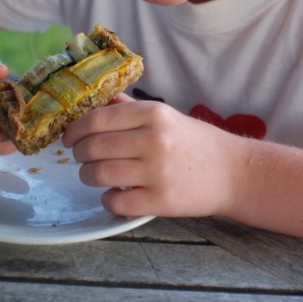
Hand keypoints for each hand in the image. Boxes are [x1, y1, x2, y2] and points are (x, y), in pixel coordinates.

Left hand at [63, 94, 242, 217]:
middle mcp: (154, 139)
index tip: (69, 138)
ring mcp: (157, 172)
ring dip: (88, 177)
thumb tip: (95, 100)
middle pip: (92, 147)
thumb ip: (129, 109)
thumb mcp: (166, 116)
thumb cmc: (195, 143)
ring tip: (95, 176)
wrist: (233, 173)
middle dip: (79, 154)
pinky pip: (114, 201)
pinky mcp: (160, 201)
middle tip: (81, 157)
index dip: (75, 130)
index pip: (97, 119)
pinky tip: (115, 194)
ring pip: (97, 174)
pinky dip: (107, 200)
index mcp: (153, 114)